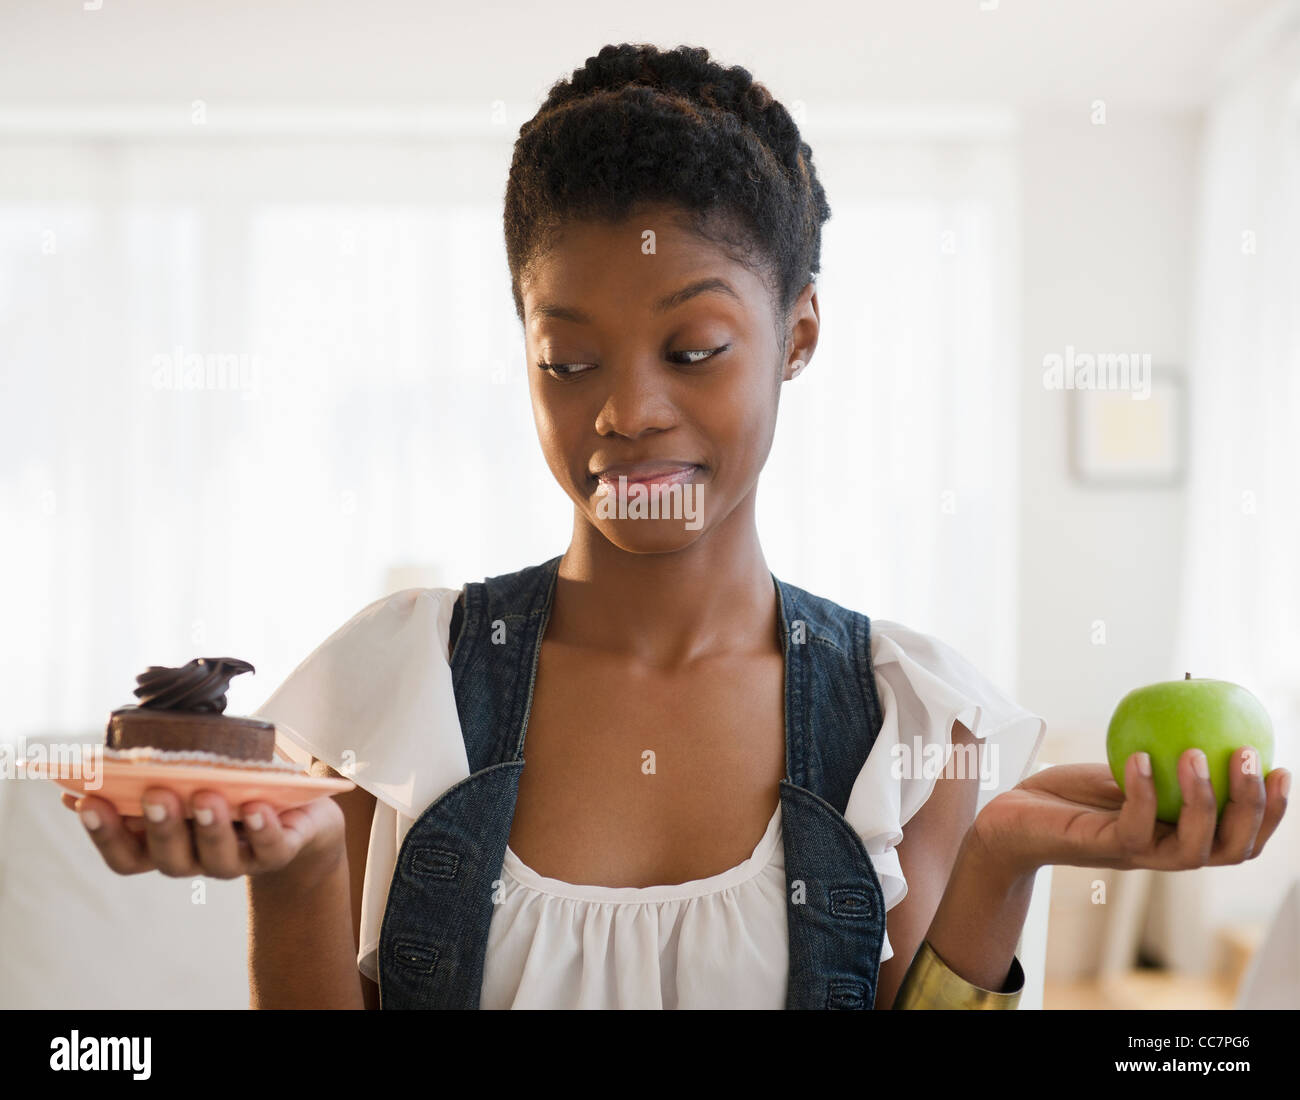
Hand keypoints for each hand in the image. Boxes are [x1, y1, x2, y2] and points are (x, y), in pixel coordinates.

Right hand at [62, 786, 345, 883]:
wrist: (300, 811)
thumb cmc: (233, 786)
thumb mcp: (192, 775)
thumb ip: (152, 774)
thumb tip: (91, 766)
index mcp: (166, 844)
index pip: (126, 854)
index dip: (104, 833)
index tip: (86, 801)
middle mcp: (196, 860)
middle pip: (168, 859)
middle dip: (161, 826)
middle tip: (155, 793)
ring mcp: (237, 861)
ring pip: (217, 859)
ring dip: (209, 827)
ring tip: (206, 795)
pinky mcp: (278, 853)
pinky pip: (270, 849)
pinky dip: (262, 829)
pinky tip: (256, 807)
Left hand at [973, 747, 1289, 877]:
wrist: (1016, 818)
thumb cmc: (1074, 793)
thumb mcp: (1128, 767)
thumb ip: (1163, 754)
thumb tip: (1198, 705)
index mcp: (1183, 835)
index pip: (1243, 837)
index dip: (1271, 811)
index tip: (1281, 766)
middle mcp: (1168, 852)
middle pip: (1232, 848)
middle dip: (1251, 806)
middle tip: (1246, 755)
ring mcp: (1138, 855)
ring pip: (1193, 846)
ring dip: (1203, 799)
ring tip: (1194, 751)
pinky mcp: (1104, 848)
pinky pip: (1134, 825)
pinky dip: (1142, 791)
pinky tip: (1140, 757)